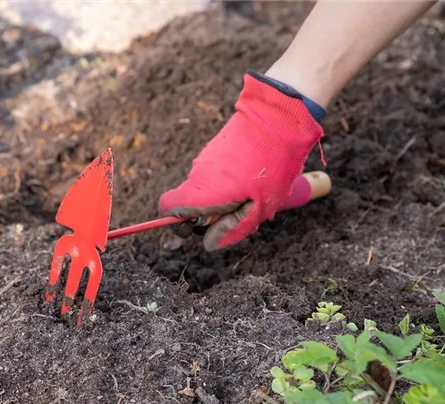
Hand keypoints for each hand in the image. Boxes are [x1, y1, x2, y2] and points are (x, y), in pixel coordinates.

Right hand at [158, 70, 324, 250]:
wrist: (279, 117)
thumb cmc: (272, 164)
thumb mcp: (261, 206)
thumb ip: (233, 228)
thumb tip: (210, 243)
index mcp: (203, 191)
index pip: (168, 208)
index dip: (178, 222)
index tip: (201, 226)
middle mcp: (198, 174)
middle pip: (191, 203)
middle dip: (211, 214)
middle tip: (242, 211)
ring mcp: (205, 159)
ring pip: (205, 189)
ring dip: (223, 198)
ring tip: (255, 191)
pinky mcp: (215, 149)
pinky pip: (215, 174)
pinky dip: (229, 181)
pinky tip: (255, 175)